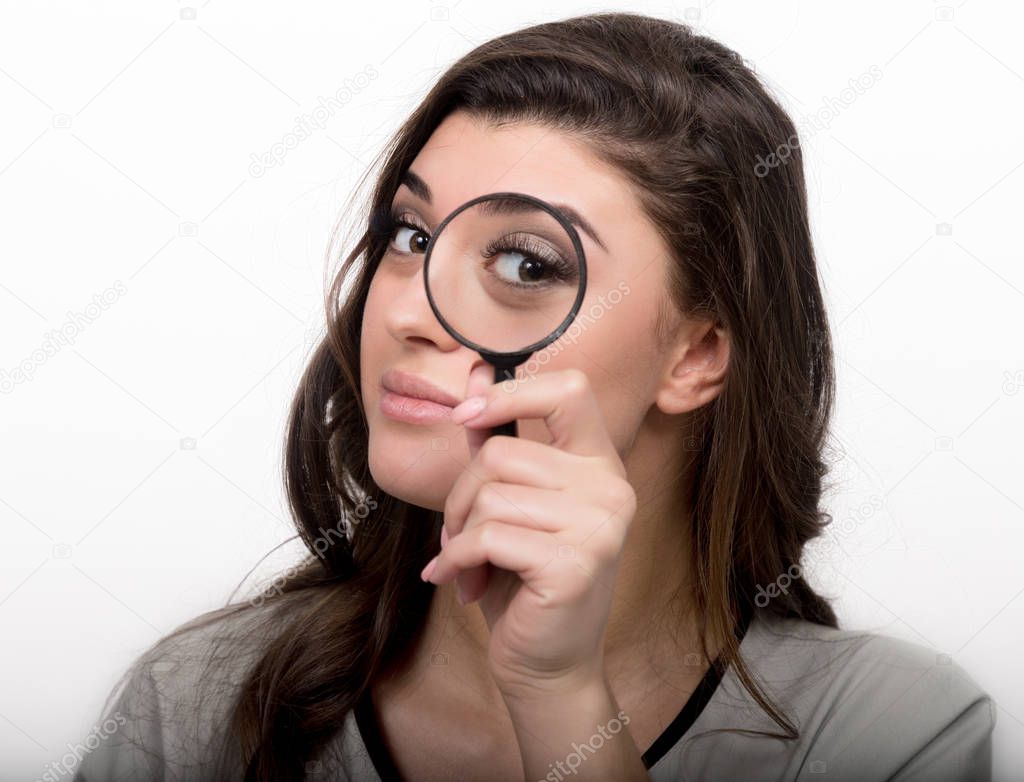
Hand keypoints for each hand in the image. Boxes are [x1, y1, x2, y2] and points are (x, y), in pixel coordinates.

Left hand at [420, 365, 637, 697]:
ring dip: (458, 534)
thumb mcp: (509, 505)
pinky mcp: (574, 563)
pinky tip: (461, 583)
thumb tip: (476, 375)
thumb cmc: (522, 581)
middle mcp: (611, 488)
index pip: (570, 390)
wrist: (547, 664)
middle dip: (460, 497)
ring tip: (466, 563)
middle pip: (500, 454)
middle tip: (459, 536)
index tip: (468, 416)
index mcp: (600, 464)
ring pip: (489, 497)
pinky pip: (487, 537)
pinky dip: (458, 560)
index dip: (511, 393)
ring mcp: (599, 526)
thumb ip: (495, 444)